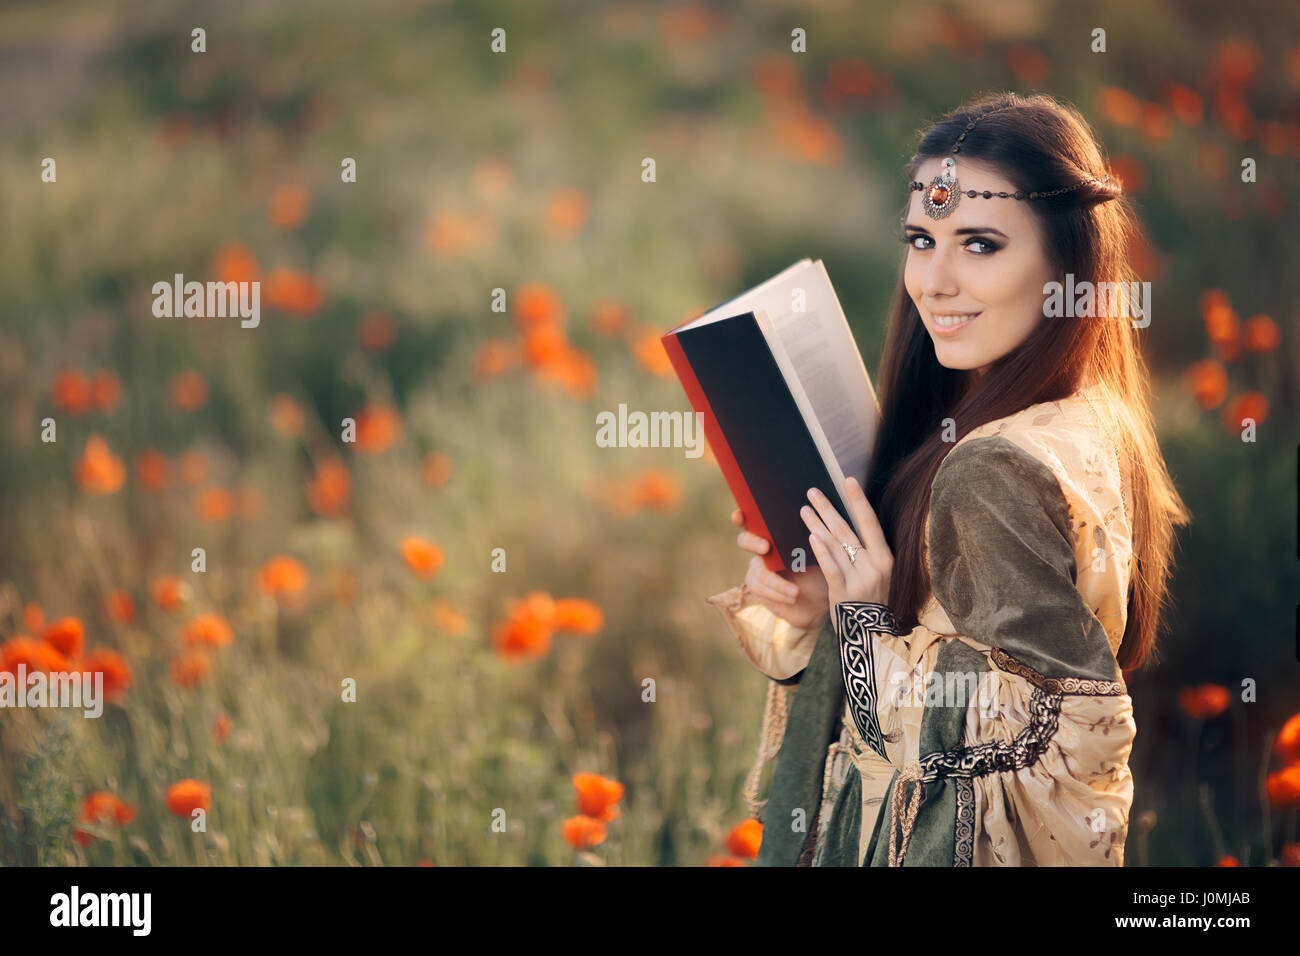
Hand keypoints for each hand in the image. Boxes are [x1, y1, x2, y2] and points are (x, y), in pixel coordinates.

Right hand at [731, 507, 829, 630]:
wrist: (822, 600)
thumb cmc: (823, 571)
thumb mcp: (822, 552)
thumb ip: (812, 538)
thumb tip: (809, 523)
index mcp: (777, 534)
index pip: (755, 520)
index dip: (742, 516)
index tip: (739, 515)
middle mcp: (763, 548)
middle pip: (744, 540)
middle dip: (752, 542)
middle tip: (765, 547)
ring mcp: (757, 568)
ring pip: (756, 571)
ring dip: (776, 582)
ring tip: (795, 592)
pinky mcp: (757, 587)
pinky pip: (759, 588)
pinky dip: (777, 594)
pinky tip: (792, 597)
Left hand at [800, 477, 893, 615]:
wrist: (874, 639)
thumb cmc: (872, 603)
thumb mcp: (877, 576)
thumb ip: (864, 554)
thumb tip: (843, 527)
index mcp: (886, 559)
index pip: (870, 523)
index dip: (858, 501)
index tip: (847, 480)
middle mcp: (875, 566)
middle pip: (848, 530)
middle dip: (828, 508)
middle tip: (812, 492)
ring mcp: (860, 580)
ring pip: (836, 546)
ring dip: (818, 525)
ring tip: (803, 510)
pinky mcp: (844, 594)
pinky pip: (832, 568)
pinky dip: (822, 552)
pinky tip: (811, 536)